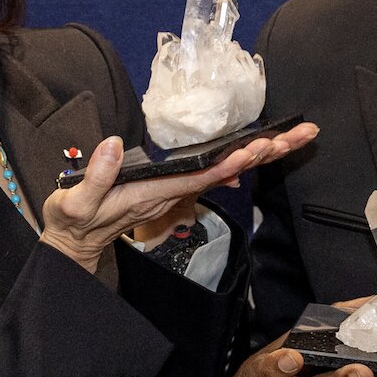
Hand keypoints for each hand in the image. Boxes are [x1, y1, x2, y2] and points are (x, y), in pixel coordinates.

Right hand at [41, 123, 320, 272]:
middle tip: (302, 134)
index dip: (230, 163)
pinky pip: (213, 173)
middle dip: (265, 153)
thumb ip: (96, 176)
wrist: (75, 242)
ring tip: (293, 136)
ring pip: (226, 171)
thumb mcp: (75, 203)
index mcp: (155, 194)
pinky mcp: (172, 189)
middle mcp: (173, 193)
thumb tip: (114, 144)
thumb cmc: (74, 222)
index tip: (257, 149)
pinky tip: (256, 151)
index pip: (201, 178)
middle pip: (227, 171)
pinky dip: (238, 160)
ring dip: (260, 154)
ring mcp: (175, 192)